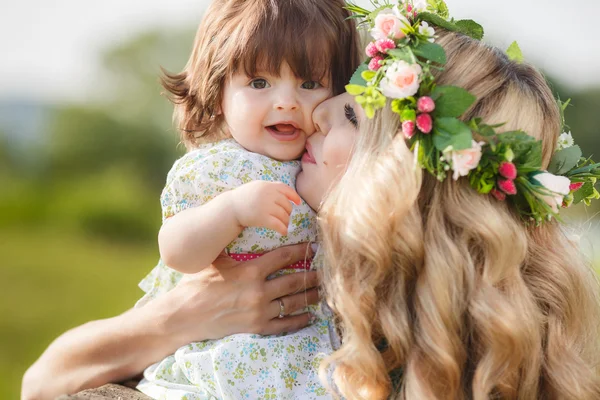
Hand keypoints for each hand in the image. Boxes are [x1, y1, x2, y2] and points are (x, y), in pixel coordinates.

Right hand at [159, 243, 319, 346]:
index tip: (313, 246)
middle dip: (312, 274)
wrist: (184, 315)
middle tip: (326, 269)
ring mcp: (259, 310)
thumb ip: (233, 246)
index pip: (284, 257)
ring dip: (311, 296)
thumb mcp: (216, 260)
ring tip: (323, 291)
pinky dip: (300, 319)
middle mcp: (259, 290)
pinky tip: (310, 315)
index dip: (301, 251)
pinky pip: (285, 324)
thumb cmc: (198, 284)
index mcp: (250, 270)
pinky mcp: (257, 327)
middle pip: (294, 280)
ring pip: (294, 302)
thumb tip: (242, 225)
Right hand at [230, 181, 301, 235]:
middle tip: (285, 217)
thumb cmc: (243, 197)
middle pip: (286, 204)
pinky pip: (278, 224)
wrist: (230, 207)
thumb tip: (286, 194)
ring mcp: (266, 206)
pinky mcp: (263, 218)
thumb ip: (270, 188)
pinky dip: (283, 229)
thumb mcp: (257, 186)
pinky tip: (284, 233)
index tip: (298, 203)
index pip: (286, 189)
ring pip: (284, 215)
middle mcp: (268, 194)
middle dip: (288, 212)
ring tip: (284, 225)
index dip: (294, 196)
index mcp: (267, 185)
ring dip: (286, 222)